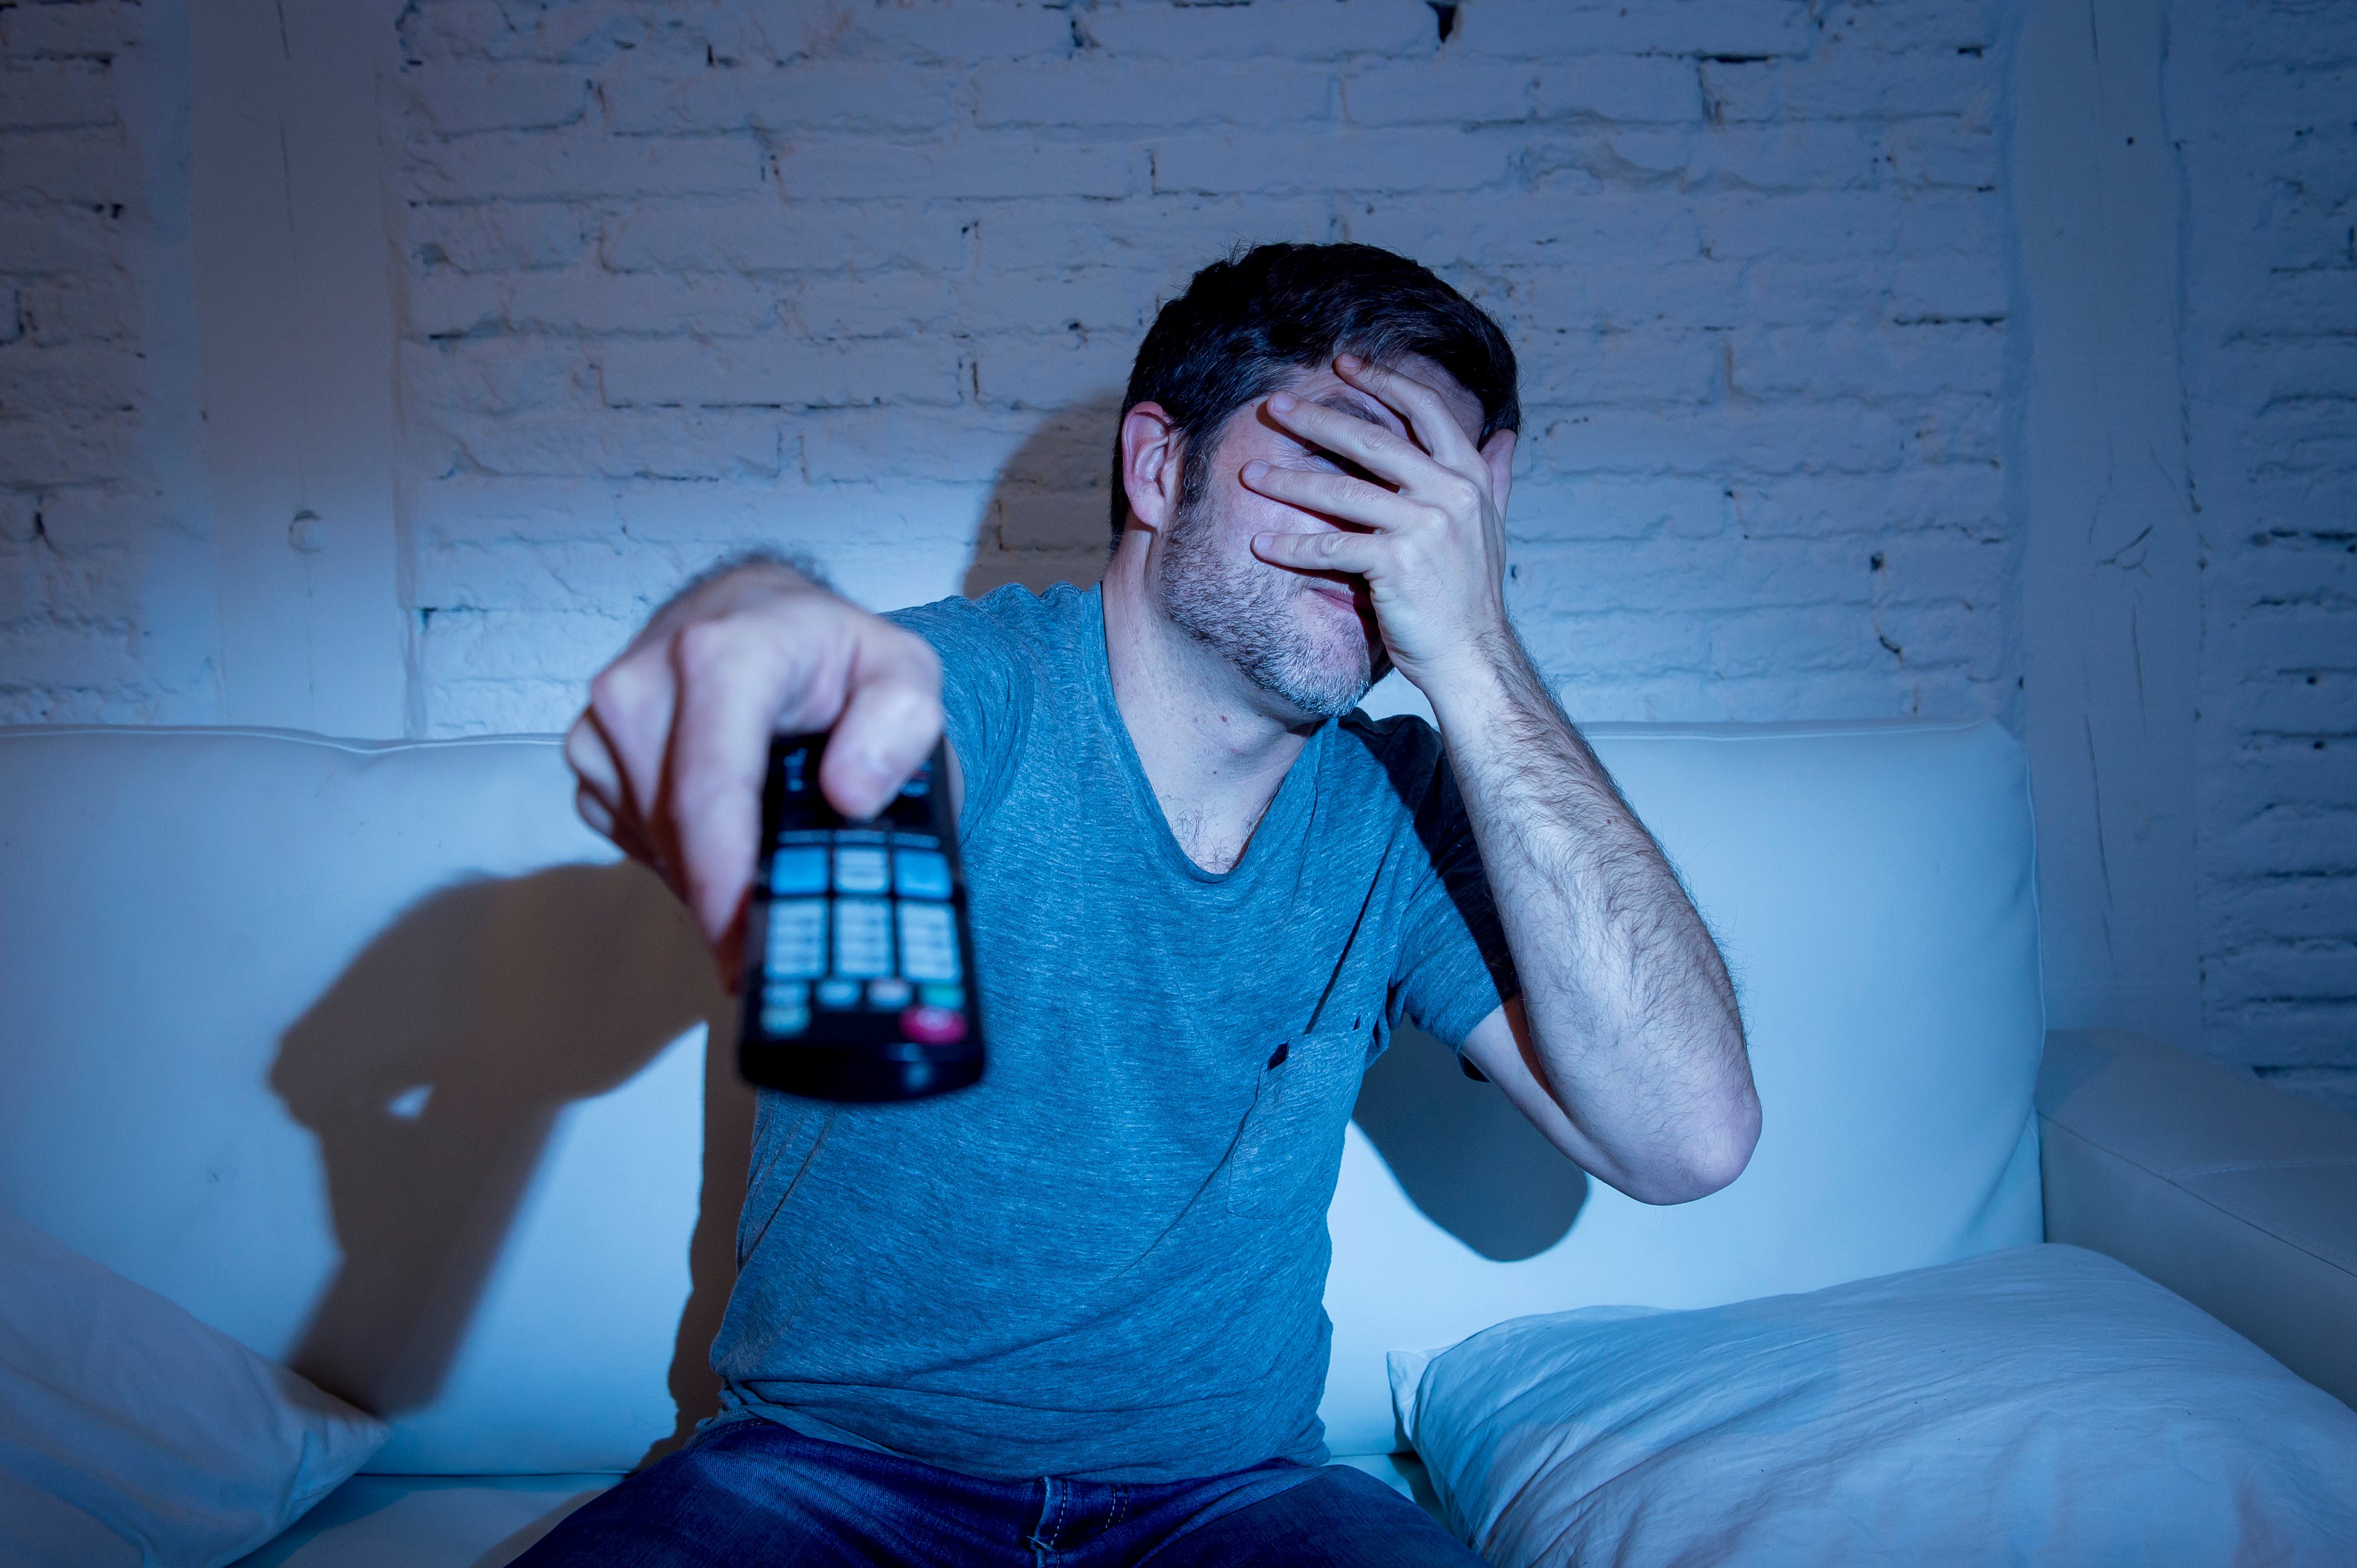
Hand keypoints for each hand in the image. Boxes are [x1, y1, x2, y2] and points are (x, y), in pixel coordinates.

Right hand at [563, 561, 943, 977]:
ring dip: (710, 871)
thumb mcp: (901, 667)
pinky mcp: (589, 755)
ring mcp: (604, 721)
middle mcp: (645, 682)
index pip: (710, 787)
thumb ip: (903, 721)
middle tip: (786, 936)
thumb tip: (852, 792)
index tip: (747, 946)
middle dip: (730, 895)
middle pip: (677, 829)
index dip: (726, 878)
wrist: (751, 612)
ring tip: (768, 854)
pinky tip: (725, 826)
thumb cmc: (824, 648)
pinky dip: (681, 852)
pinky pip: (633, 836)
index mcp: (722, 654)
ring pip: (654, 841)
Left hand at [1240, 354, 1516, 690]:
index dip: (1383, 381)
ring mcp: (1424, 527)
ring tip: (1250, 473)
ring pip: (1342, 492)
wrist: (1472, 655)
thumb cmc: (1472, 593)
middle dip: (1317, 419)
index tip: (1345, 363)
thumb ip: (1494, 478)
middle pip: (1372, 440)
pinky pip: (1331, 548)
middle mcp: (1450, 493)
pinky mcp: (1396, 564)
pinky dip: (1292, 547)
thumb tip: (1504, 435)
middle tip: (1273, 405)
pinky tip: (1261, 545)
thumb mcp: (1492, 526)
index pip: (1425, 409)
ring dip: (1289, 481)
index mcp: (1470, 476)